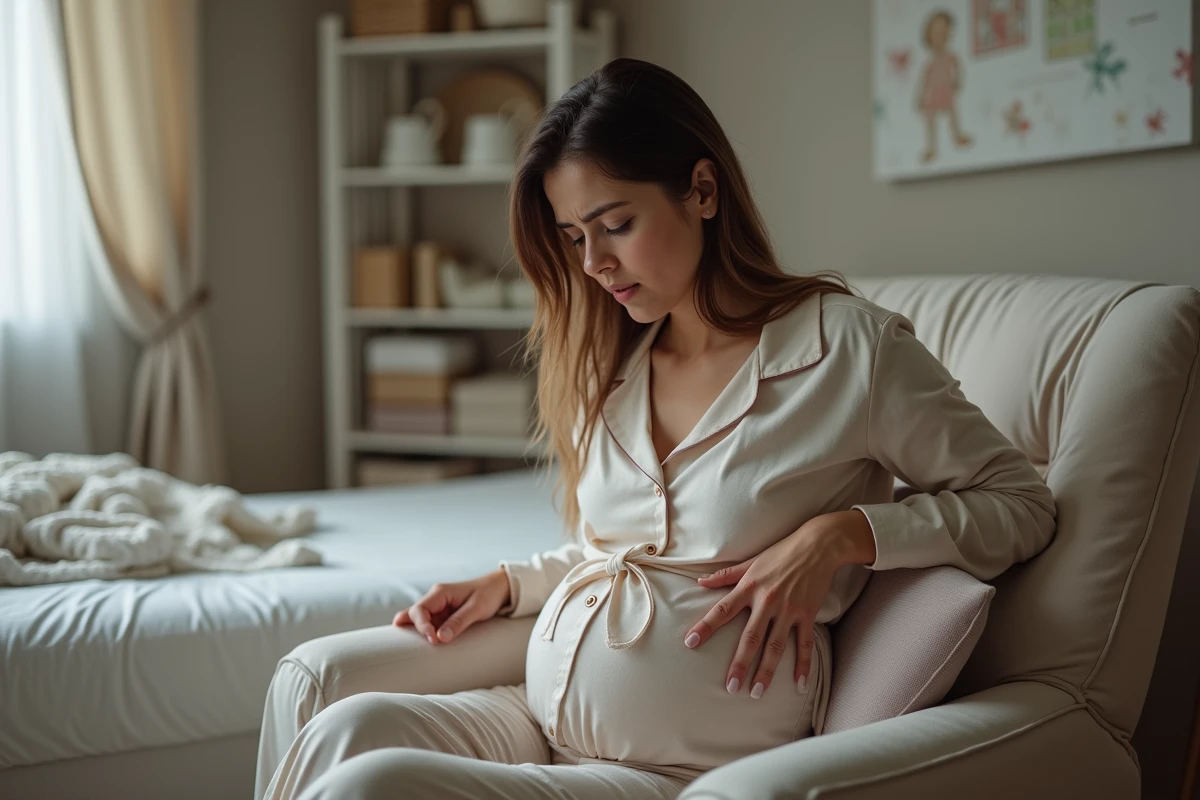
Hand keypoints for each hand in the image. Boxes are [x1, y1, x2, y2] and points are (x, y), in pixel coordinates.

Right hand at [393, 568, 510, 644]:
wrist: (499, 588)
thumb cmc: (489, 594)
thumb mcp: (477, 608)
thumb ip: (459, 621)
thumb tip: (440, 638)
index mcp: (440, 592)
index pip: (420, 609)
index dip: (422, 625)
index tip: (433, 640)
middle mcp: (435, 598)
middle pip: (414, 614)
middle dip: (416, 629)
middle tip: (429, 644)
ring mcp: (438, 608)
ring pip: (419, 620)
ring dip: (418, 632)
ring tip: (417, 647)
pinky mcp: (442, 616)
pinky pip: (429, 625)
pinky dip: (425, 633)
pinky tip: (421, 643)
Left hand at [684, 510, 875, 697]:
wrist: (818, 546)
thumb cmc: (781, 552)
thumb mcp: (750, 561)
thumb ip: (725, 575)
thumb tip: (699, 582)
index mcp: (749, 587)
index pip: (722, 610)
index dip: (705, 626)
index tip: (690, 643)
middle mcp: (767, 601)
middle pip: (750, 637)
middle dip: (740, 664)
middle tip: (730, 687)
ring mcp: (789, 610)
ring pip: (776, 646)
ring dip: (767, 671)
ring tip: (757, 693)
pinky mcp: (808, 615)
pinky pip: (804, 644)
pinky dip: (804, 665)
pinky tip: (799, 685)